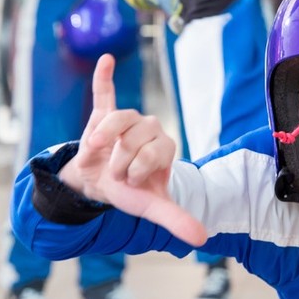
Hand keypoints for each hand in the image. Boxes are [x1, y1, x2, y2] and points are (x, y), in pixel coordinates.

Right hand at [58, 54, 206, 245]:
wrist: (99, 185)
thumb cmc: (129, 191)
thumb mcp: (152, 208)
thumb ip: (177, 220)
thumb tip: (203, 239)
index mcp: (164, 147)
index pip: (156, 150)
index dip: (139, 169)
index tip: (131, 182)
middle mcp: (150, 129)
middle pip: (136, 136)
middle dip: (121, 161)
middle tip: (115, 173)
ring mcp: (126, 121)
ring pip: (117, 119)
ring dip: (104, 136)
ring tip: (95, 149)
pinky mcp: (102, 114)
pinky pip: (103, 93)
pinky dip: (104, 78)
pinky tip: (107, 59)